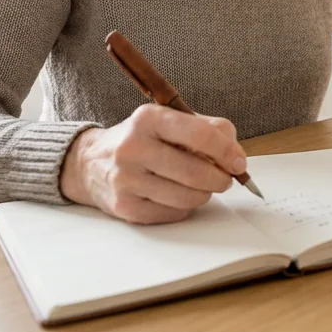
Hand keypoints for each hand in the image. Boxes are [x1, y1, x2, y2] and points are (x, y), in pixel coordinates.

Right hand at [59, 104, 247, 223]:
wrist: (91, 163)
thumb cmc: (142, 140)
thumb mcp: (169, 121)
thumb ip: (208, 128)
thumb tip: (236, 154)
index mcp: (148, 118)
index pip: (199, 134)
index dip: (226, 151)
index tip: (239, 163)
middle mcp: (133, 147)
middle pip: (195, 171)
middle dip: (220, 178)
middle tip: (225, 179)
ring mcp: (126, 179)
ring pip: (187, 197)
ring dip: (204, 194)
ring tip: (201, 186)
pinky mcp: (125, 206)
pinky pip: (173, 213)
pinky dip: (184, 207)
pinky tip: (177, 195)